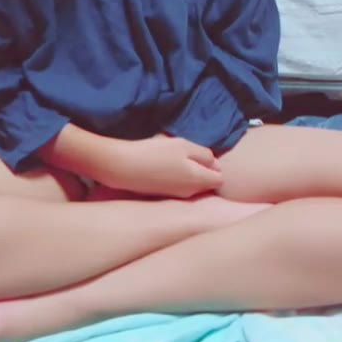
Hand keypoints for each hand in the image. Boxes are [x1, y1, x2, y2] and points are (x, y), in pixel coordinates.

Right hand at [100, 134, 222, 198]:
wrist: (122, 167)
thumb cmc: (155, 153)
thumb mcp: (184, 146)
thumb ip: (204, 155)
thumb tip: (215, 164)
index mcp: (199, 181)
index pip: (220, 179)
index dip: (214, 165)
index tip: (200, 154)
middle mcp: (190, 194)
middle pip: (206, 182)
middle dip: (201, 169)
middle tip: (184, 153)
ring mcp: (176, 196)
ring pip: (190, 183)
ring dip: (186, 171)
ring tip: (169, 158)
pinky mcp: (162, 195)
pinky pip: (177, 185)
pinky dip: (173, 176)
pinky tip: (159, 166)